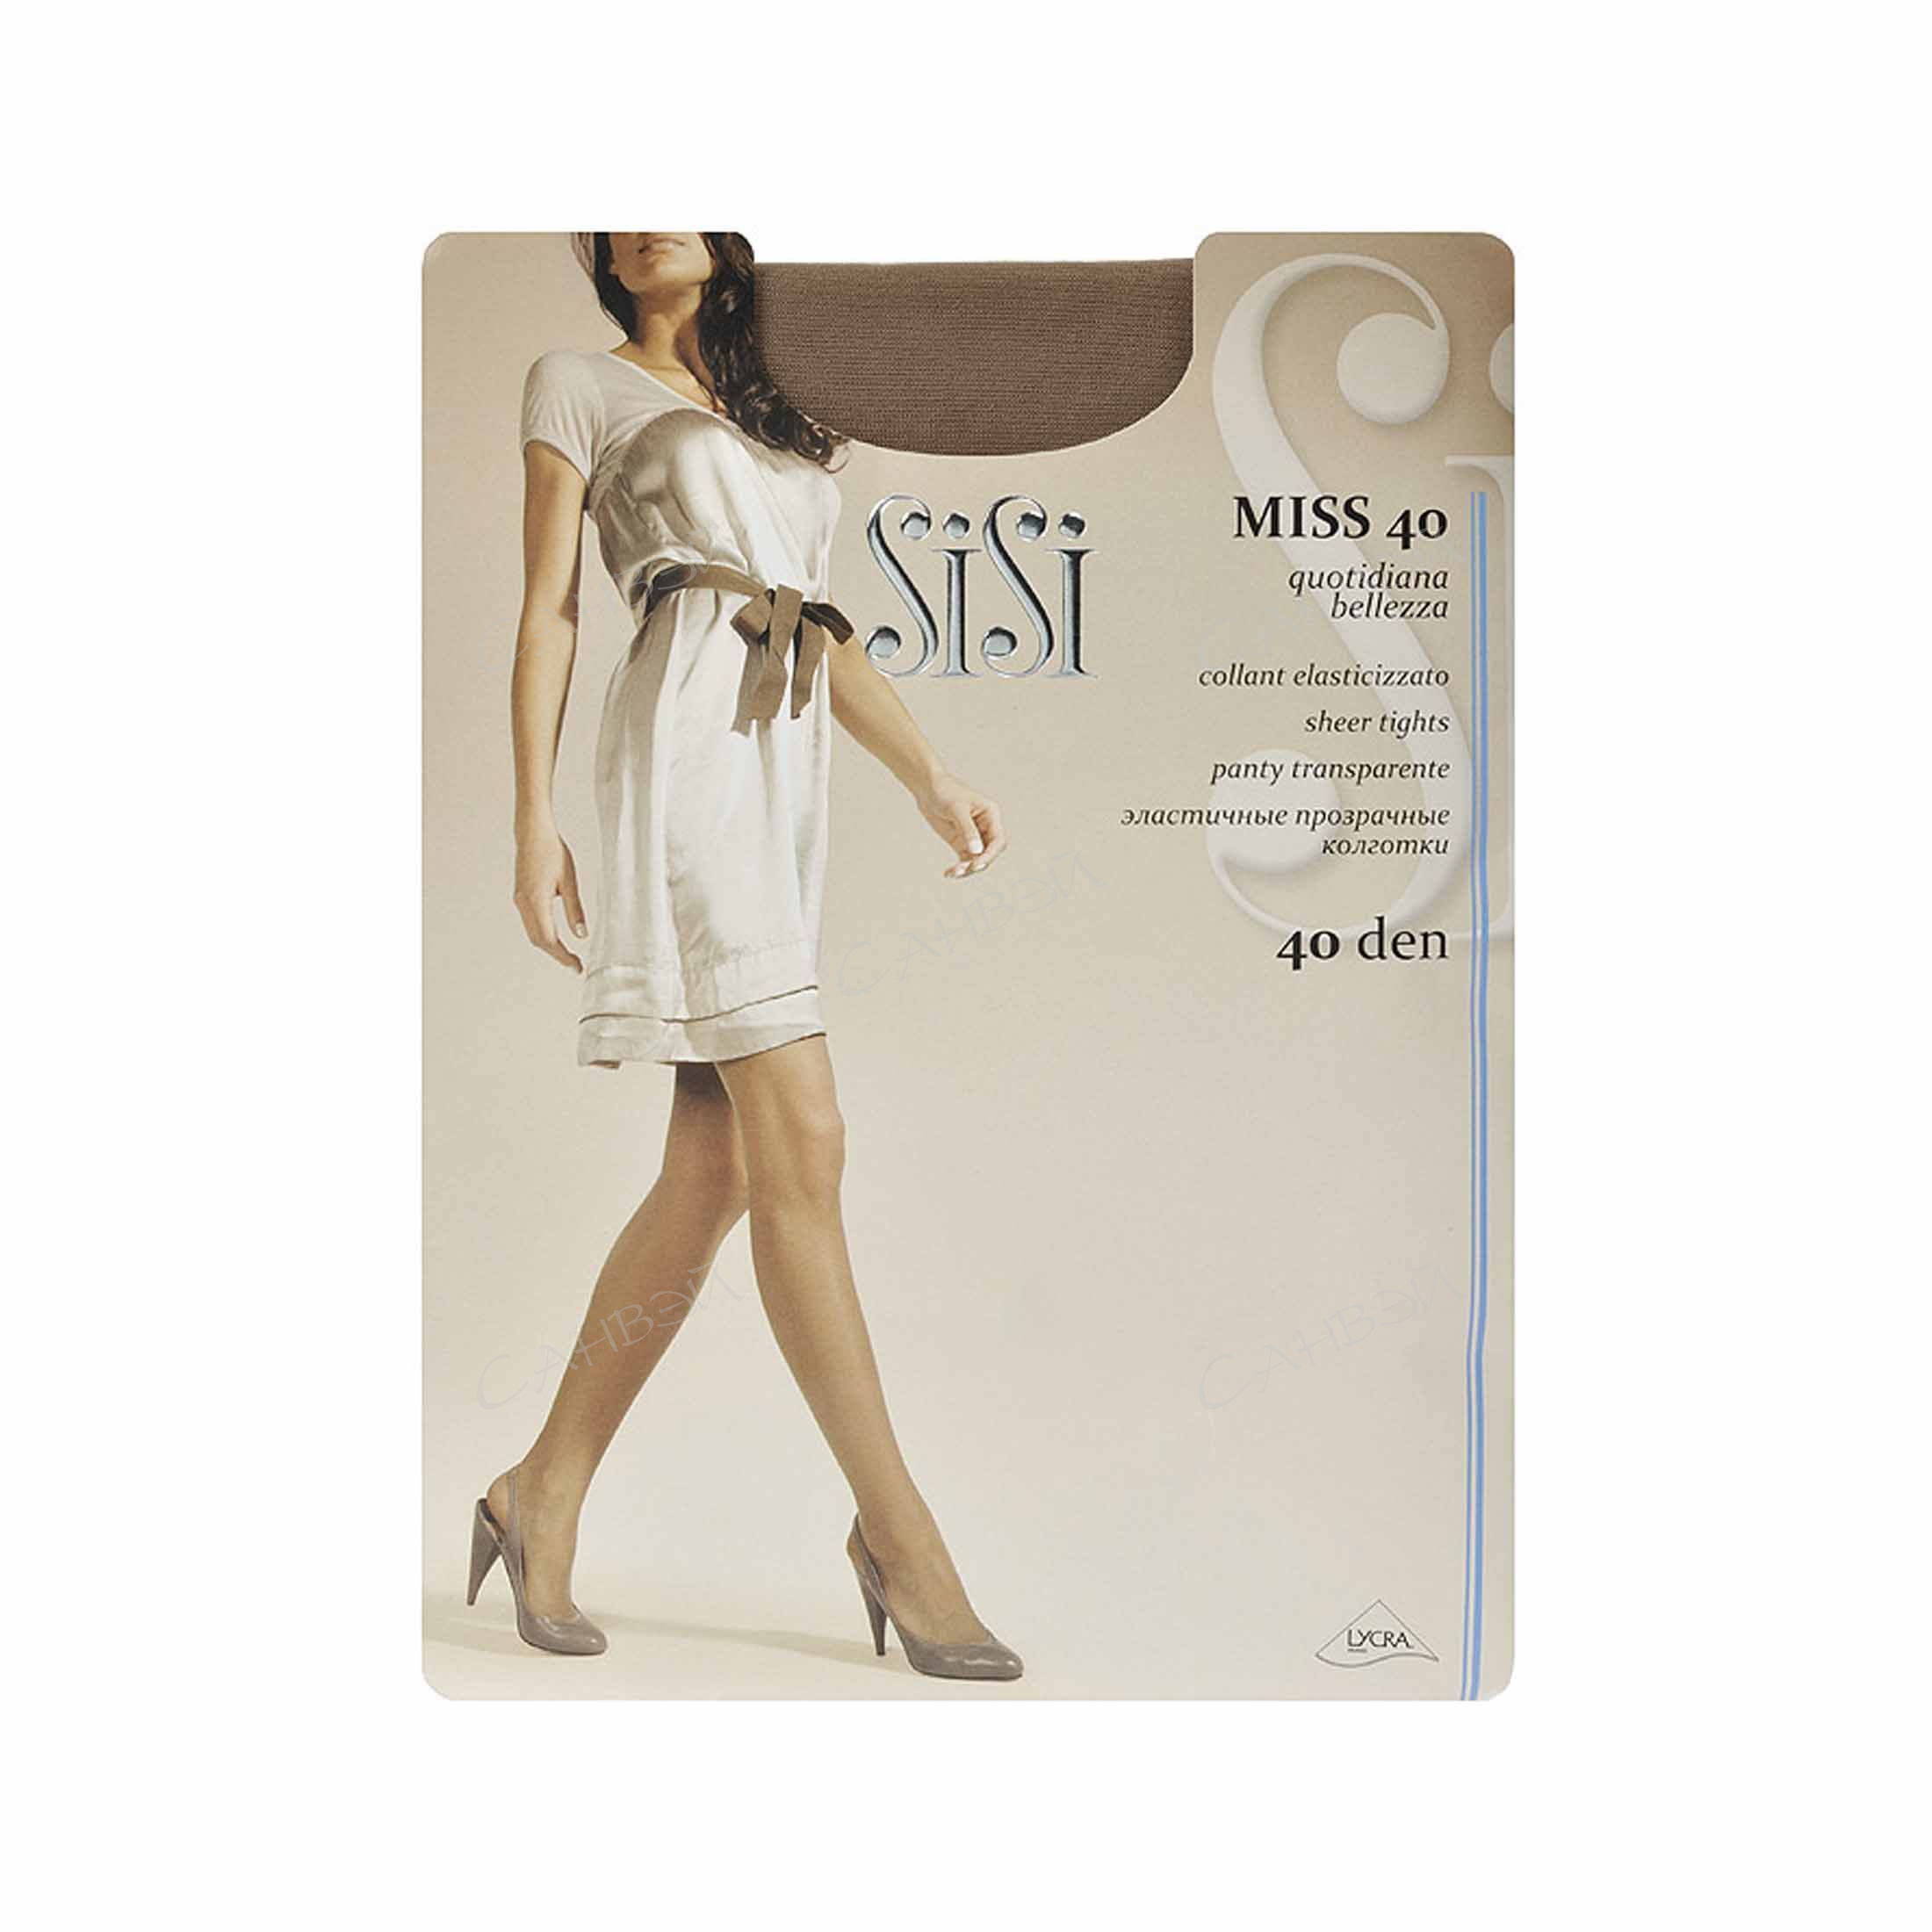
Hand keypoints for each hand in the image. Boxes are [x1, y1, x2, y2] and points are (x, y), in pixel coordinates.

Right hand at [514, 825, 586, 970]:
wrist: (533, 832)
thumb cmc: (553, 851)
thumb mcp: (570, 881)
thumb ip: (575, 910)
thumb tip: (581, 935)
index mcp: (536, 901)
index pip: (549, 939)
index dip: (563, 956)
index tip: (577, 967)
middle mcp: (523, 904)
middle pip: (538, 940)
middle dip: (557, 955)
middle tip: (575, 965)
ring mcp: (519, 900)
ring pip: (533, 932)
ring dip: (549, 945)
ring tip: (568, 954)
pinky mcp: (520, 896)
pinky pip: (530, 922)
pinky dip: (543, 934)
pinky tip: (556, 936)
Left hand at [915, 775, 1006, 878]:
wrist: (927, 788)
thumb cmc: (945, 791)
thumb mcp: (956, 809)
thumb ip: (968, 830)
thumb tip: (977, 851)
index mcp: (990, 815)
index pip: (998, 840)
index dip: (990, 855)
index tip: (976, 864)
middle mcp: (985, 827)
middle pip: (989, 853)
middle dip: (978, 863)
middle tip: (963, 870)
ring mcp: (973, 836)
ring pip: (977, 860)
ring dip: (967, 869)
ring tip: (953, 872)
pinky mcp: (960, 842)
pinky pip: (964, 860)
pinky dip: (958, 868)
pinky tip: (949, 873)